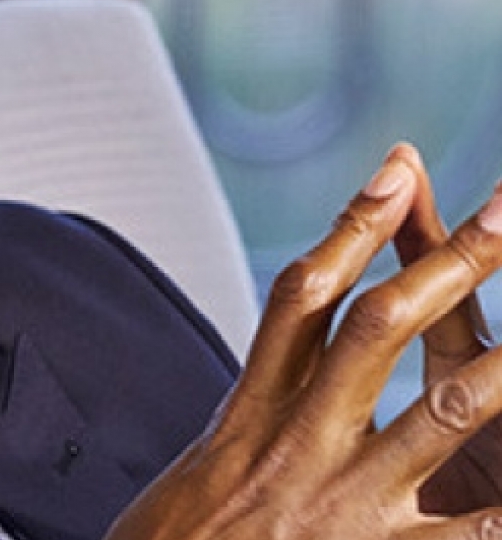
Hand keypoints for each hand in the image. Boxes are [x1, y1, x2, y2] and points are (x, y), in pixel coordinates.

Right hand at [105, 143, 501, 539]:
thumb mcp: (203, 464)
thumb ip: (249, 414)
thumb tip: (280, 372)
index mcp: (250, 413)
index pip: (300, 298)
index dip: (350, 229)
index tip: (397, 171)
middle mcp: (295, 441)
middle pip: (375, 328)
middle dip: (447, 262)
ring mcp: (339, 499)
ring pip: (439, 412)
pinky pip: (462, 531)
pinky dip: (501, 510)